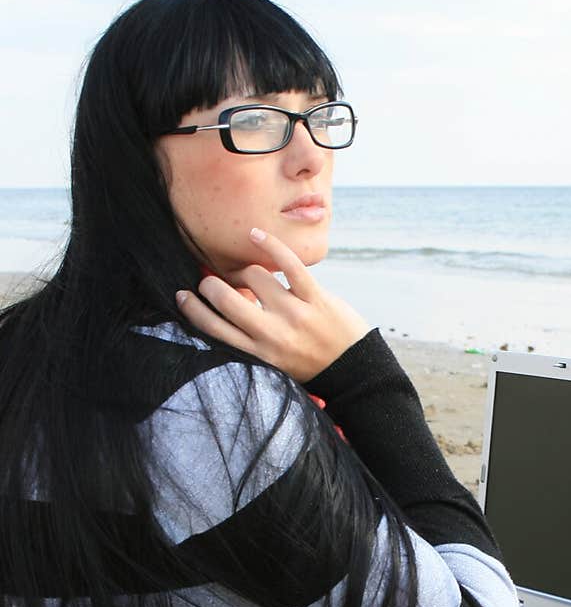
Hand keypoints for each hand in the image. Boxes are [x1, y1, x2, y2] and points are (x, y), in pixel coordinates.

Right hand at [175, 228, 369, 381]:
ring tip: (250, 277)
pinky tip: (255, 235)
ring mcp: (294, 314)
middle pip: (224, 298)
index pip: (212, 328)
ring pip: (253, 276)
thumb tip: (221, 305)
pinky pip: (287, 263)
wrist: (353, 372)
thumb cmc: (308, 364)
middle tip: (213, 282)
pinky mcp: (315, 298)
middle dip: (210, 284)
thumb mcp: (272, 363)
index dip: (191, 308)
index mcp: (257, 355)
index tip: (182, 295)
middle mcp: (271, 335)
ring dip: (246, 271)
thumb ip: (248, 340)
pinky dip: (269, 244)